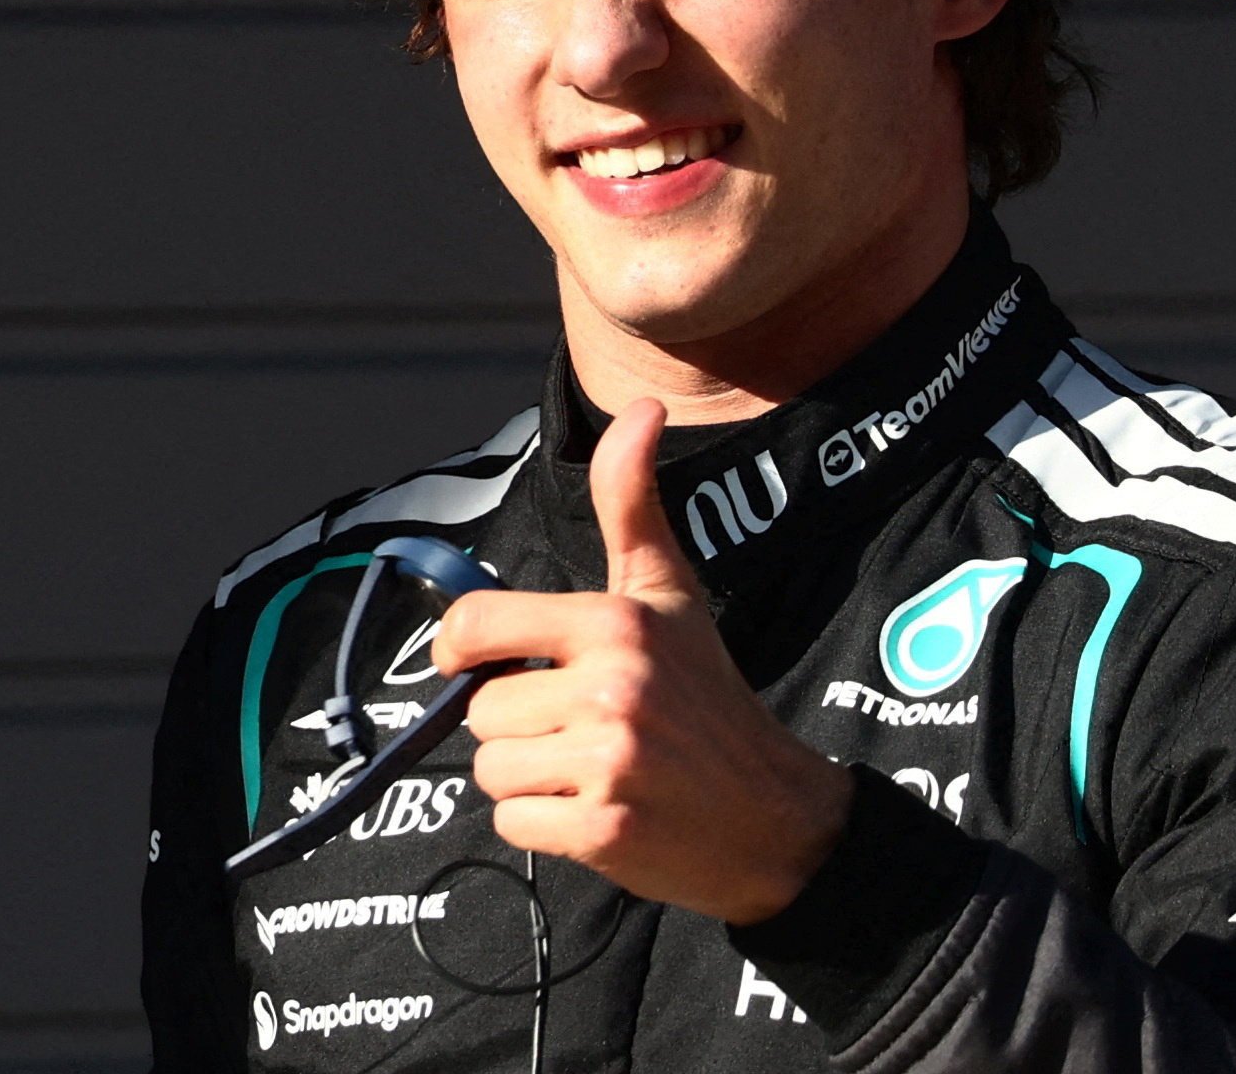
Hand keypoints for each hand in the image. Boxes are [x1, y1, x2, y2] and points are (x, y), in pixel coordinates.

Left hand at [431, 399, 854, 922]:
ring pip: (491, 770)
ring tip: (591, 768)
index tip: (486, 662)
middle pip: (480, 710)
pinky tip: (598, 810)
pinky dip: (542, 826)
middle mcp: (612, 687)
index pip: (475, 626)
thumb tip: (643, 405)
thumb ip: (632, 503)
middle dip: (518, 724)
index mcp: (615, 622)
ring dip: (527, 778)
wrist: (771, 810)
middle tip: (582, 726)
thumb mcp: (668, 591)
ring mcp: (608, 762)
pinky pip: (511, 823)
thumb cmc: (706, 692)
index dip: (464, 649)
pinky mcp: (603, 830)